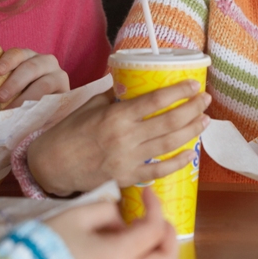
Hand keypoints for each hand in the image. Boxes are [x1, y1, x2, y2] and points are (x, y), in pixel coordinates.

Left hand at [0, 49, 68, 106]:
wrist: (48, 108)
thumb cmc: (23, 95)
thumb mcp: (14, 86)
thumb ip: (3, 86)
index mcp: (30, 57)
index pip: (18, 54)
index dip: (7, 61)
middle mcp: (47, 62)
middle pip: (31, 68)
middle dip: (14, 82)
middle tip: (0, 97)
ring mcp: (59, 76)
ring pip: (43, 84)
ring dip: (26, 97)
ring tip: (12, 110)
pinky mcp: (67, 93)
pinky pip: (54, 100)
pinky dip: (41, 108)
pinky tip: (30, 117)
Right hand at [28, 80, 210, 195]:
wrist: (52, 165)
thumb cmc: (69, 132)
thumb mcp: (90, 105)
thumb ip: (114, 95)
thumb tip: (131, 81)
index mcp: (116, 116)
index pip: (154, 101)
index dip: (178, 93)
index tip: (193, 85)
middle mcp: (125, 138)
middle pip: (168, 122)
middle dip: (191, 110)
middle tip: (205, 101)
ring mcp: (128, 160)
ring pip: (169, 145)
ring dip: (190, 132)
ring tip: (205, 122)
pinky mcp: (127, 177)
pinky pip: (158, 171)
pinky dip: (176, 163)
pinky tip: (190, 154)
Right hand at [45, 189, 177, 258]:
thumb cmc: (51, 241)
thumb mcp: (79, 215)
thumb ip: (107, 210)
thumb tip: (121, 217)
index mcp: (117, 256)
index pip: (154, 230)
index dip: (155, 206)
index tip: (147, 192)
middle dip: (168, 232)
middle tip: (155, 213)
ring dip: (155, 242)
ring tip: (135, 222)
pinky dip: (141, 251)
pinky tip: (120, 235)